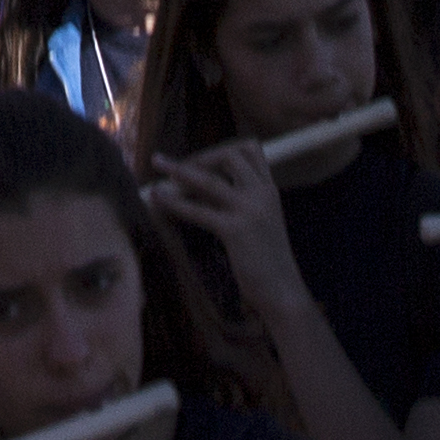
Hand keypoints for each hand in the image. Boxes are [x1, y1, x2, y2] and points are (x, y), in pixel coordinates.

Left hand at [145, 140, 305, 309]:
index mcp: (270, 190)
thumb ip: (239, 202)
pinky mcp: (236, 231)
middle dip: (200, 156)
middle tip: (177, 167)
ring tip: (156, 162)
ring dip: (178, 169)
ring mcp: (250, 211)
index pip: (250, 148)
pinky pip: (198, 210)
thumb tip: (200, 189)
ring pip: (209, 180)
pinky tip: (158, 199)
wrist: (283, 291)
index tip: (201, 159)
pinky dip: (174, 202)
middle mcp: (262, 194)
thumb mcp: (261, 222)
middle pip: (229, 156)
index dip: (222, 148)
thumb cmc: (268, 261)